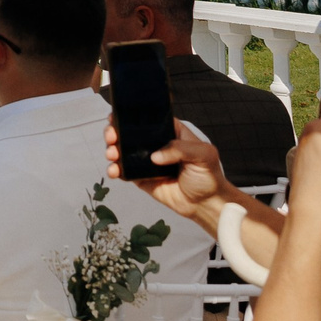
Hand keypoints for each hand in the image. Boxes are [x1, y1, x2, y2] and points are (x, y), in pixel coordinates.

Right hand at [108, 118, 230, 221]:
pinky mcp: (141, 177)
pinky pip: (124, 171)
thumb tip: (156, 156)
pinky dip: (115, 169)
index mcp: (171, 133)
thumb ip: (180, 149)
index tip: (119, 116)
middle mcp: (156, 144)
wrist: (205, 204)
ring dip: (112, 149)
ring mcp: (146, 161)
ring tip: (112, 154)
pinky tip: (114, 170)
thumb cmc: (209, 176)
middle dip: (115, 131)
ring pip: (123, 150)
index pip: (149, 119)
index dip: (132, 116)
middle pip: (129, 133)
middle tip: (112, 136)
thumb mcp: (203, 155)